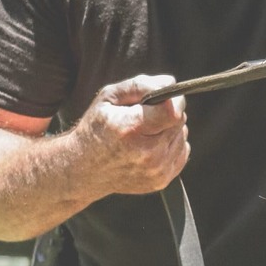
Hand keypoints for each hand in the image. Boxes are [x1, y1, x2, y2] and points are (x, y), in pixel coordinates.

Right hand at [73, 74, 188, 195]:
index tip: (162, 97)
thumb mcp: (109, 97)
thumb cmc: (96, 128)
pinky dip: (170, 145)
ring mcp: (156, 171)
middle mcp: (147, 154)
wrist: (83, 170)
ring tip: (144, 132)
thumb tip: (170, 84)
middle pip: (179, 121)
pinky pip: (181, 151)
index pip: (173, 112)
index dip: (172, 100)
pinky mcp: (161, 181)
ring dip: (168, 129)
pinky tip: (149, 145)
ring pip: (182, 135)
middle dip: (167, 112)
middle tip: (145, 116)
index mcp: (131, 130)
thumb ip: (141, 85)